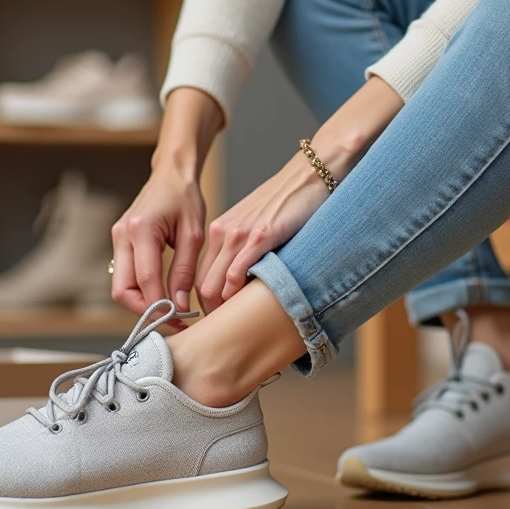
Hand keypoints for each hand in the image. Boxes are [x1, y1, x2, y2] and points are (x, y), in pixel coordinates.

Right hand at [110, 166, 204, 316]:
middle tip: (173, 321)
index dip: (161, 306)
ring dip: (142, 304)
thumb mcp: (193, 235)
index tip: (181, 320)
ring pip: (120, 287)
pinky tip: (162, 296)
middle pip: (122, 291)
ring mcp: (117, 239)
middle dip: (145, 311)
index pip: (146, 280)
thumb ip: (185, 271)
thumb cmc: (185, 199)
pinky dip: (141, 291)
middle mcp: (122, 235)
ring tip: (171, 311)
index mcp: (141, 229)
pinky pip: (125, 276)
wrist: (171, 175)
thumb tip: (178, 306)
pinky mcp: (119, 243)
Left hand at [194, 154, 329, 313]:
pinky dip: (239, 294)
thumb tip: (245, 289)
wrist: (309, 174)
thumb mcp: (258, 228)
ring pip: (215, 285)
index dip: (207, 306)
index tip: (220, 323)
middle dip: (211, 314)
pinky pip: (238, 273)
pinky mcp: (261, 236)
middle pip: (203, 286)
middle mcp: (224, 233)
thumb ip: (246, 253)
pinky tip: (251, 305)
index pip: (200, 279)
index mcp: (221, 232)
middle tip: (228, 334)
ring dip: (223, 310)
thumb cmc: (289, 204)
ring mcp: (240, 234)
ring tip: (238, 327)